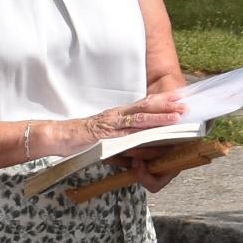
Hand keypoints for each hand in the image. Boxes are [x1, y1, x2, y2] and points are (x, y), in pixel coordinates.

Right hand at [57, 91, 186, 154]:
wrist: (57, 136)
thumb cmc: (80, 137)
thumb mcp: (106, 135)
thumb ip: (122, 137)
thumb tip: (139, 144)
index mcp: (118, 114)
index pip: (143, 104)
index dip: (161, 101)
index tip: (177, 97)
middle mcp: (116, 115)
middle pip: (145, 106)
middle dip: (166, 105)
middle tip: (184, 102)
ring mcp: (111, 124)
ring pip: (139, 119)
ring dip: (159, 117)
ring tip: (177, 116)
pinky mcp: (104, 135)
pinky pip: (124, 135)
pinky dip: (140, 135)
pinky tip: (153, 135)